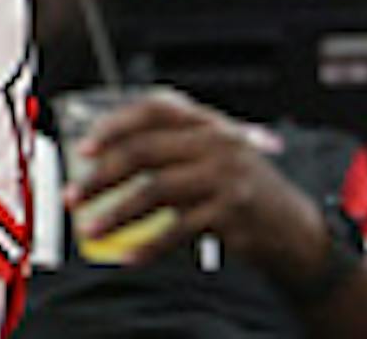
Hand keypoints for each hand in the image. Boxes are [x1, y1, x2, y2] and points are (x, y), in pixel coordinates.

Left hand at [70, 89, 353, 285]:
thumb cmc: (244, 192)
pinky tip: (130, 256)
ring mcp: (224, 177)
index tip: (85, 148)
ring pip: (155, 190)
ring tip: (92, 230)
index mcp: (208, 123)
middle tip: (75, 196)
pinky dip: (149, 247)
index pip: (155, 109)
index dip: (116, 124)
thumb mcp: (214, 158)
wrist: (292, 226)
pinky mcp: (229, 213)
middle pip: (145, 151)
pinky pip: (177, 230)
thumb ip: (172, 152)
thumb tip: (109, 163)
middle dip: (102, 177)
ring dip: (117, 213)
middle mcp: (216, 143)